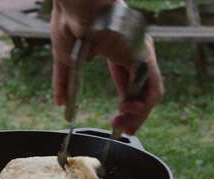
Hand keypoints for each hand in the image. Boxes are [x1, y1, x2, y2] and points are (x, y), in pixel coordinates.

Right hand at [51, 0, 164, 134]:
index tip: (115, 125)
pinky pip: (153, 87)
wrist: (77, 6)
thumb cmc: (70, 23)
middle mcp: (133, 53)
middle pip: (141, 91)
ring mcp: (141, 54)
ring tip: (125, 128)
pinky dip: (145, 105)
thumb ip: (64, 82)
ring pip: (150, 92)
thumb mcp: (65, 60)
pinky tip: (131, 113)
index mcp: (117, 50)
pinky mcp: (145, 56)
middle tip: (121, 131)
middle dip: (133, 115)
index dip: (124, 106)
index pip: (127, 84)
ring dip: (140, 114)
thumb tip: (60, 103)